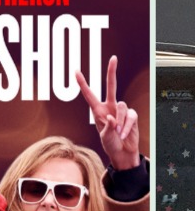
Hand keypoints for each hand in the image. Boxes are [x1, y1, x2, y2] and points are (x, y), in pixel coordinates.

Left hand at [75, 56, 140, 170]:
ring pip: (122, 107)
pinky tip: (124, 133)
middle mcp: (110, 107)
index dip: (83, 83)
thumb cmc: (110, 144)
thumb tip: (111, 118)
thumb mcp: (104, 137)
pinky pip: (130, 116)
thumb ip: (107, 128)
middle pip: (112, 86)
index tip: (76, 71)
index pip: (89, 94)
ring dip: (120, 122)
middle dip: (112, 72)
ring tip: (117, 133)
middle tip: (113, 58)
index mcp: (98, 110)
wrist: (123, 152)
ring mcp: (122, 110)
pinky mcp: (132, 115)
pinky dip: (127, 126)